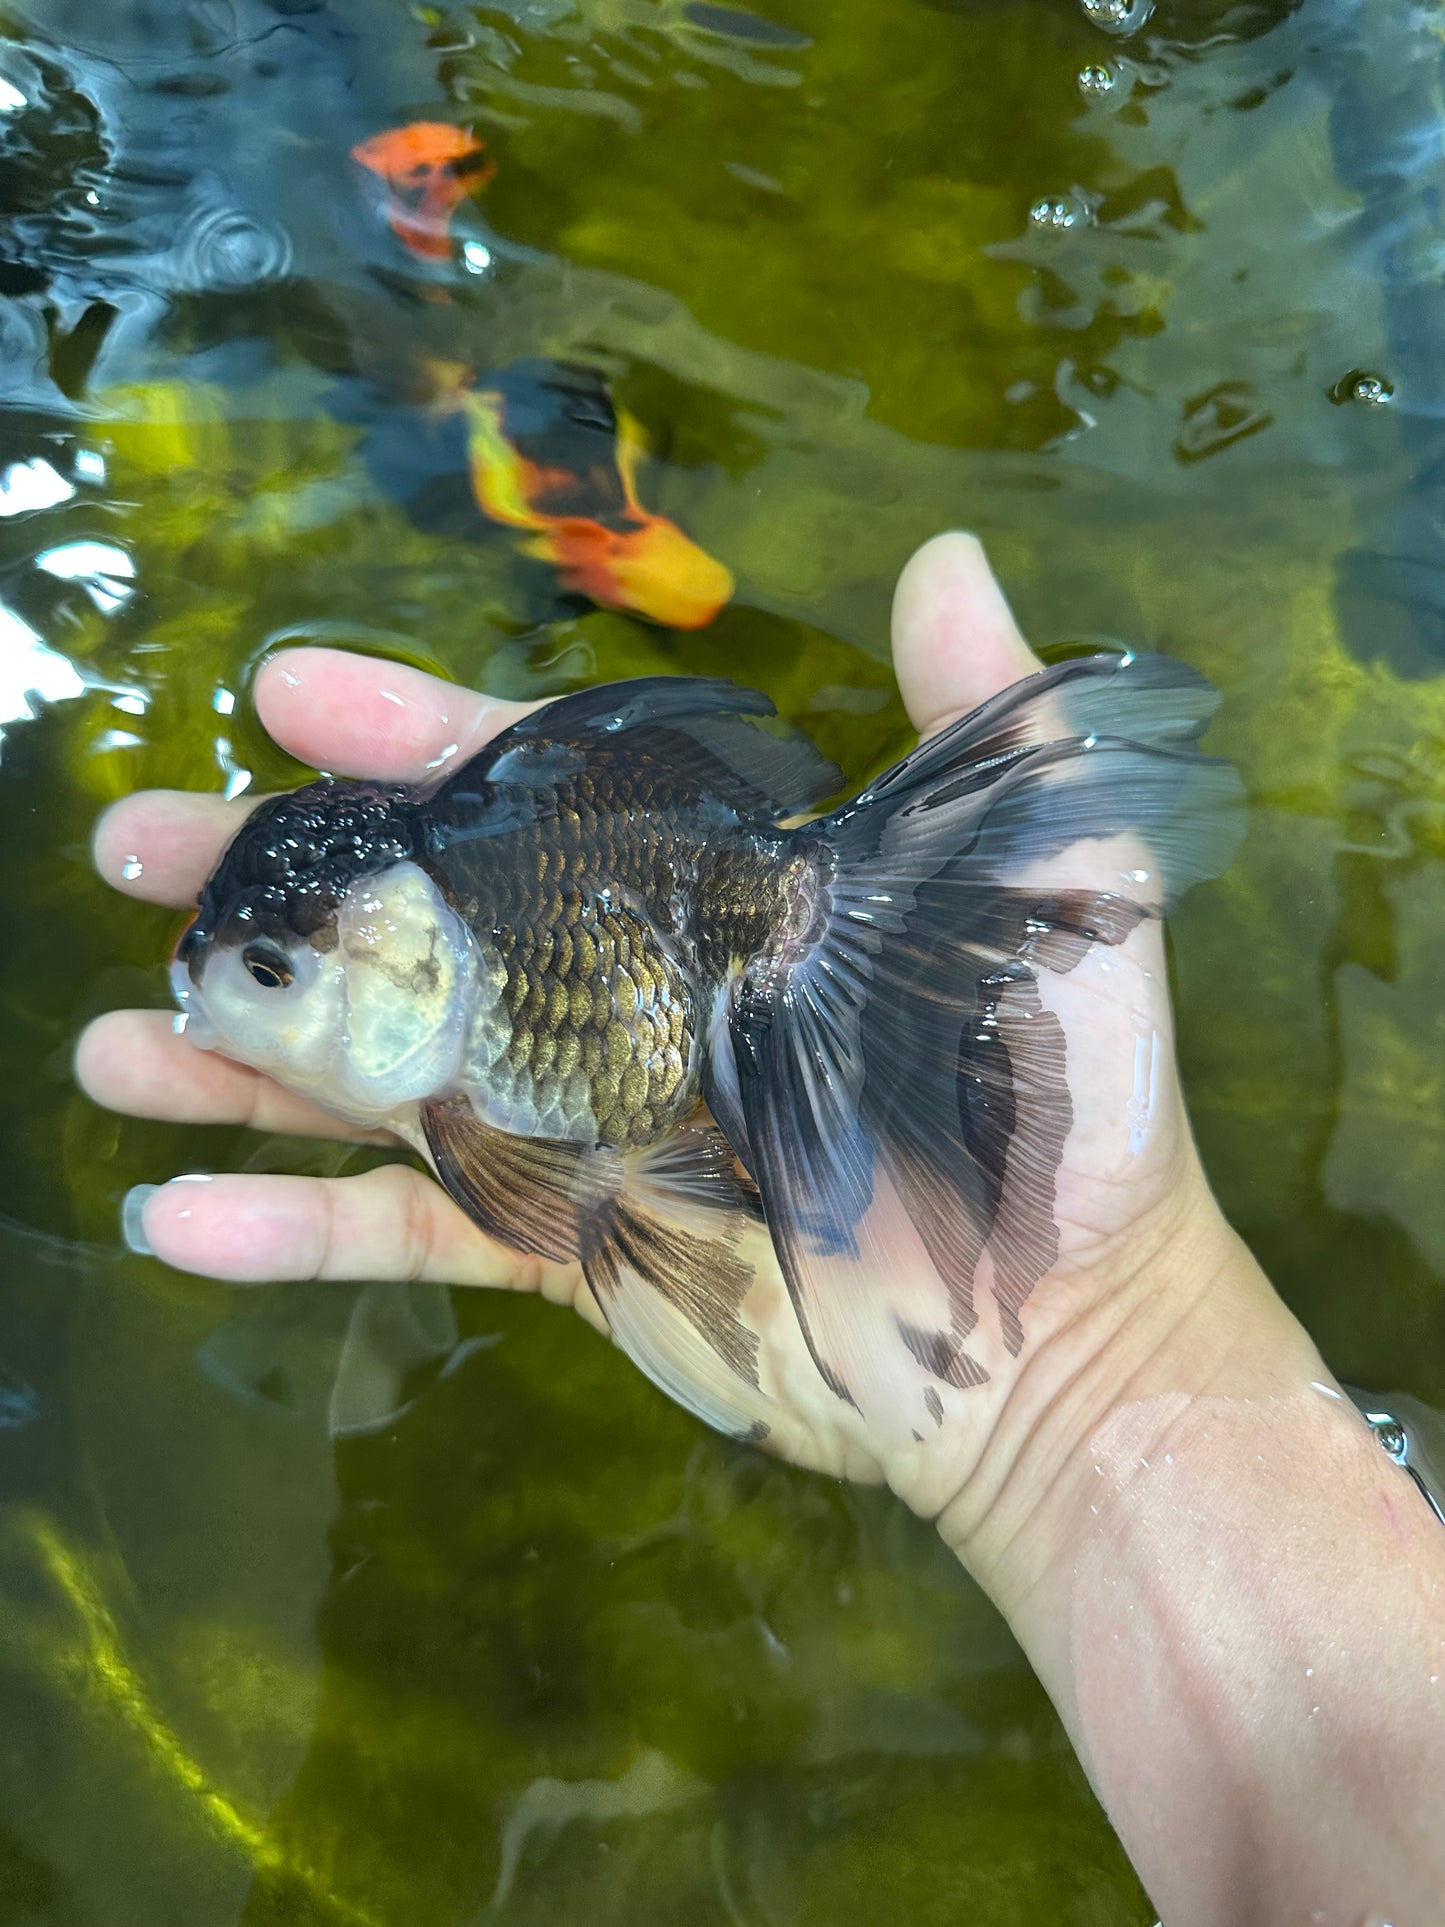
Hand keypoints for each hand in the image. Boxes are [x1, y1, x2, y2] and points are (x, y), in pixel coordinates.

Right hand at [76, 534, 1268, 1558]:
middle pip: (416, 926)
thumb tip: (944, 554)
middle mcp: (628, 1003)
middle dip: (273, 883)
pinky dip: (293, 1234)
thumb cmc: (1074, 1114)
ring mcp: (587, 1133)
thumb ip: (991, 732)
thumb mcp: (1055, 895)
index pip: (537, 800)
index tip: (285, 691)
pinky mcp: (573, 1255)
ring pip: (380, 1078)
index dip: (413, 739)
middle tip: (130, 838)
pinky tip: (173, 1214)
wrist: (1073, 1343)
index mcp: (711, 906)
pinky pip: (412, 1237)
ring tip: (112, 1038)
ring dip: (241, 1059)